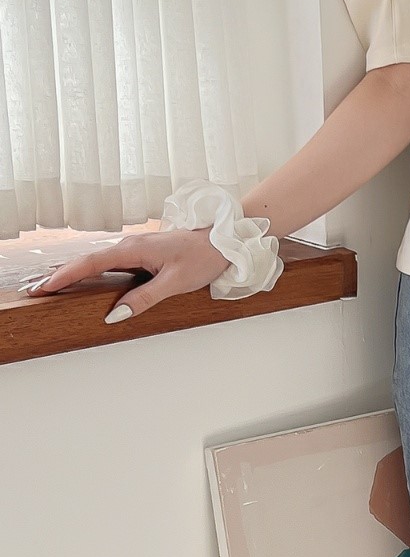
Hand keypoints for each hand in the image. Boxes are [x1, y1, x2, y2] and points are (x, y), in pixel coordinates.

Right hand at [21, 228, 231, 321]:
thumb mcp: (174, 283)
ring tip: (51, 288)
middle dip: (61, 275)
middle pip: (87, 262)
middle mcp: (130, 245)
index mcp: (134, 249)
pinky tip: (83, 281)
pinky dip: (92, 272)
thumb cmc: (203, 258)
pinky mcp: (142, 254)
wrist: (224, 241)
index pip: (91, 264)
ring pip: (97, 262)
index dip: (66, 276)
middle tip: (36, 290)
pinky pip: (110, 264)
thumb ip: (144, 299)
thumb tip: (114, 315)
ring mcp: (135, 249)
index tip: (45, 287)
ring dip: (74, 273)